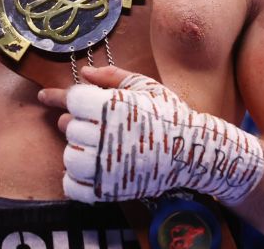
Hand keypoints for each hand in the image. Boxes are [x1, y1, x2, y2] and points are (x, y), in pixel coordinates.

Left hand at [38, 66, 263, 204]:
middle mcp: (107, 136)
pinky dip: (77, 180)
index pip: (72, 99)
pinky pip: (74, 187)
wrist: (194, 153)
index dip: (76, 99)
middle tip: (98, 126)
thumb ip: (112, 76)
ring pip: (70, 157)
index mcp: (112, 107)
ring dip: (78, 151)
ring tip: (96, 147)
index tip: (85, 103)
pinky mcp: (110, 190)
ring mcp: (108, 166)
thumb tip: (85, 72)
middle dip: (80, 124)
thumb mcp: (146, 87)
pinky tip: (92, 170)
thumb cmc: (169, 116)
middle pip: (69, 128)